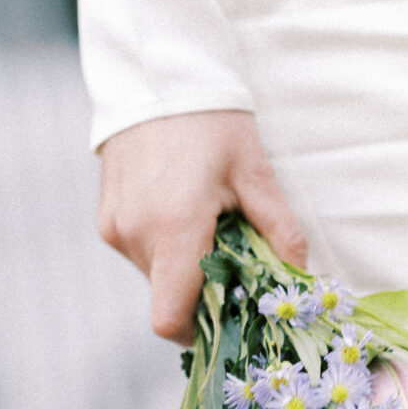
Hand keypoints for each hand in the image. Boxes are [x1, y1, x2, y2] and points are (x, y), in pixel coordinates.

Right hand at [97, 109, 307, 342]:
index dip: (201, 332)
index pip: (171, 319)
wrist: (158, 76)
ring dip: (185, 266)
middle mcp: (135, 234)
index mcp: (173, 228)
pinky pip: (141, 252)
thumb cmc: (214, 123)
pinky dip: (166, 247)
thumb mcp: (257, 174)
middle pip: (170, 298)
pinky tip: (184, 210)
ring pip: (156, 277)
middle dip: (204, 289)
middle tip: (234, 255)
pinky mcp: (107, 218)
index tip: (230, 316)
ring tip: (208, 222)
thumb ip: (280, 233)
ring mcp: (115, 227)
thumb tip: (301, 280)